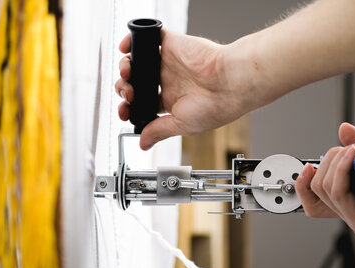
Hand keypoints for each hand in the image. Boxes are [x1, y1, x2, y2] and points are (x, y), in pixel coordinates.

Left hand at [115, 30, 258, 149]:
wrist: (230, 84)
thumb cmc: (215, 106)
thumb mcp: (181, 125)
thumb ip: (158, 131)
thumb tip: (143, 144)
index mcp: (172, 100)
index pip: (142, 102)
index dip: (129, 107)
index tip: (125, 111)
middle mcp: (169, 80)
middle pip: (136, 81)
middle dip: (124, 88)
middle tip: (129, 94)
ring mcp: (169, 61)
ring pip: (138, 60)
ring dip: (125, 67)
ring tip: (127, 73)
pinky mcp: (172, 43)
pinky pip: (148, 35)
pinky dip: (132, 38)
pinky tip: (126, 47)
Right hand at [295, 123, 354, 247]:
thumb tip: (344, 130)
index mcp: (352, 200)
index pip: (313, 196)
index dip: (304, 178)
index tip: (313, 162)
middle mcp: (350, 211)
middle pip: (315, 188)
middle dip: (327, 160)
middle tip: (352, 147)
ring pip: (323, 188)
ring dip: (336, 161)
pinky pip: (339, 193)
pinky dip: (343, 169)